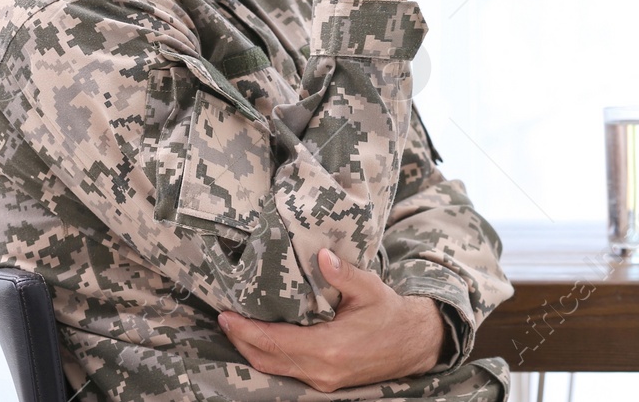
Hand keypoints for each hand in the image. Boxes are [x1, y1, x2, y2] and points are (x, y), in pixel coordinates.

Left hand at [218, 248, 446, 393]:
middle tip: (224, 319)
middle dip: (241, 340)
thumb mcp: (369, 288)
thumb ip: (343, 273)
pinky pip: (288, 372)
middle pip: (266, 360)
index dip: (246, 330)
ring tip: (236, 329)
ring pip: (275, 369)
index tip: (226, 315)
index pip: (274, 341)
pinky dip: (270, 357)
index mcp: (330, 347)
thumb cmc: (390, 313)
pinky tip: (263, 341)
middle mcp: (321, 369)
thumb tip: (322, 255)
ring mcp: (323, 380)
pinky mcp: (325, 383)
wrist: (414, 343)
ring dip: (253, 350)